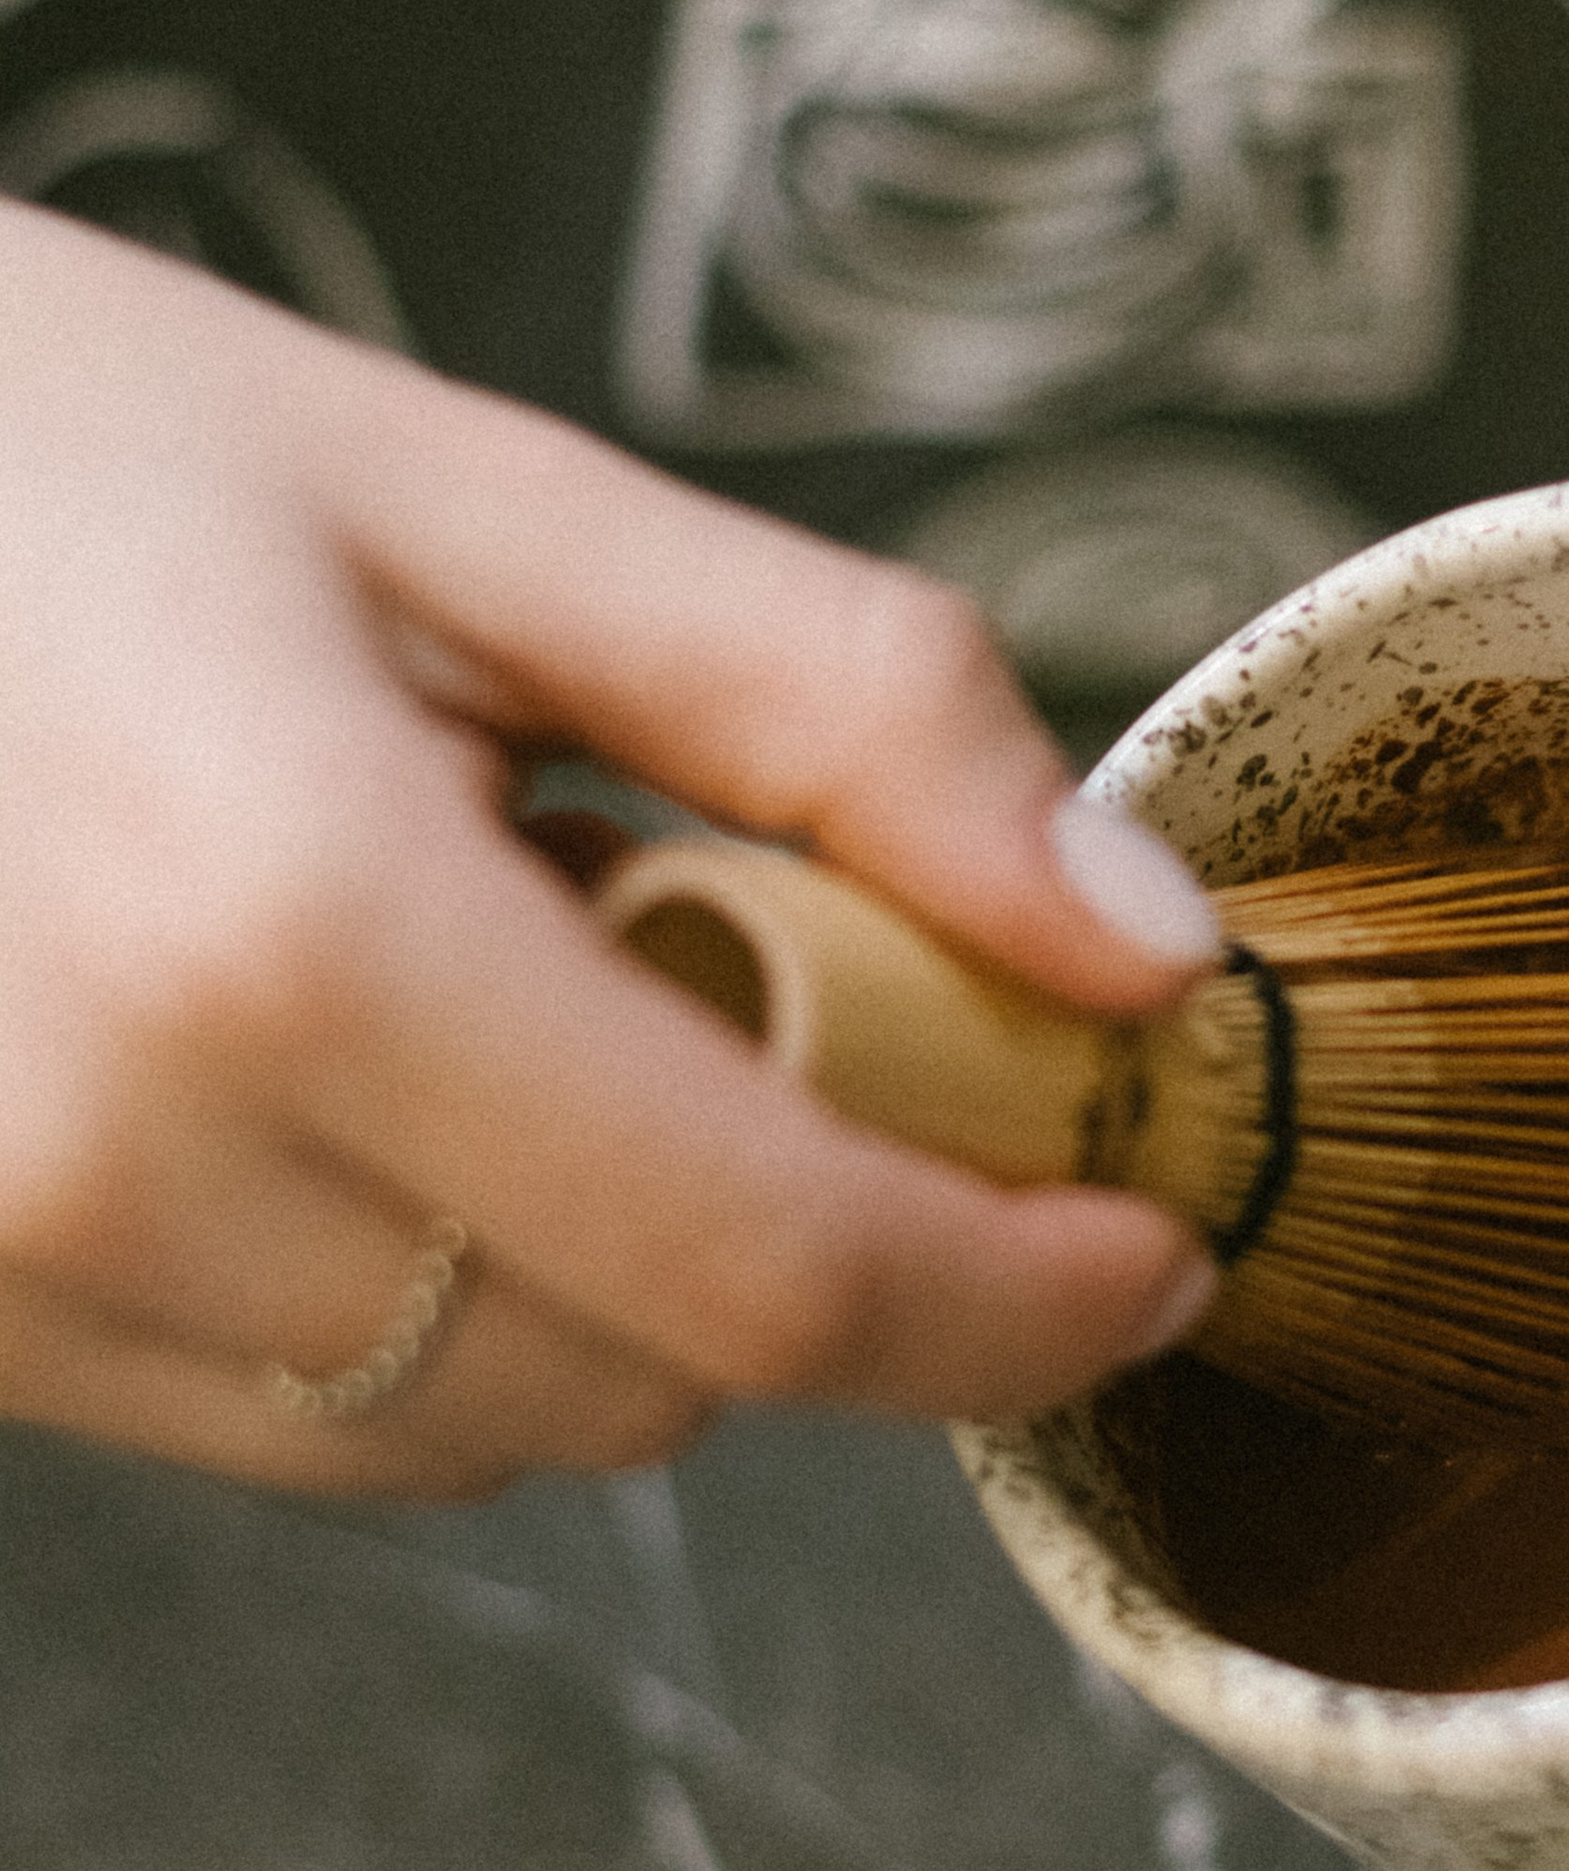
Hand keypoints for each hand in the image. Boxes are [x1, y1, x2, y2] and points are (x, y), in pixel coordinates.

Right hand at [0, 212, 1220, 1497]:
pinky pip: (300, 1414)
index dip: (1018, 1298)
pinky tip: (337, 1062)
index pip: (772, 1266)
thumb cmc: (47, 441)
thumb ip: (844, 713)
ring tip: (474, 964)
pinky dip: (418, 1285)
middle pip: (653, 1376)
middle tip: (738, 958)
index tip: (1155, 1239)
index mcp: (286, 930)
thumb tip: (1137, 948)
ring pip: (481, 1428)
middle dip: (797, 1222)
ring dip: (597, 1259)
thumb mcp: (470, 490)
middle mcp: (109, 1164)